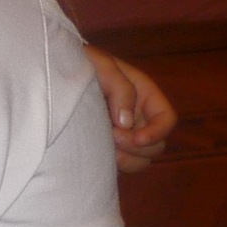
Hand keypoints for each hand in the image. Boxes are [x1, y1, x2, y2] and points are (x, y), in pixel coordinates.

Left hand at [83, 46, 177, 172]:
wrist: (59, 73)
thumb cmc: (84, 62)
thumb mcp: (103, 65)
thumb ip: (120, 89)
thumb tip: (126, 122)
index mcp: (145, 95)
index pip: (167, 119)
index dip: (158, 132)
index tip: (137, 138)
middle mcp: (139, 117)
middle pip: (157, 145)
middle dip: (137, 147)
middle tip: (112, 136)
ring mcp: (125, 134)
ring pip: (141, 159)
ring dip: (128, 159)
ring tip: (106, 148)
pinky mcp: (110, 145)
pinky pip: (122, 163)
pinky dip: (114, 164)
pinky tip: (98, 154)